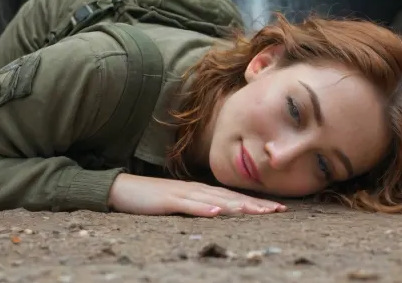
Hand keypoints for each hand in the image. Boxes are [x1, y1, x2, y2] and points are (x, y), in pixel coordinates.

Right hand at [107, 173, 287, 216]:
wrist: (121, 189)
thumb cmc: (150, 198)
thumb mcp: (179, 202)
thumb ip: (198, 205)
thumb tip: (220, 212)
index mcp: (200, 191)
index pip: (233, 196)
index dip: (256, 202)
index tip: (278, 208)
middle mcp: (196, 189)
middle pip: (231, 197)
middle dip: (256, 204)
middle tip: (280, 210)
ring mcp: (182, 193)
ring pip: (215, 200)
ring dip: (238, 206)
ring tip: (258, 212)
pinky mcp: (168, 200)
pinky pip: (188, 205)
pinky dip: (205, 208)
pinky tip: (219, 212)